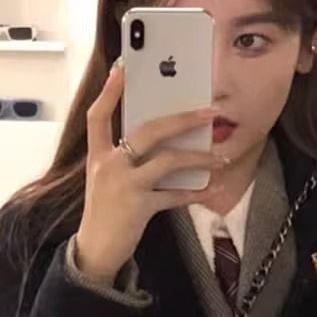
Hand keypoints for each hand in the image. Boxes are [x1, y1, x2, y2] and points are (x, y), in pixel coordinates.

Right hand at [76, 61, 226, 283]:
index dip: (109, 91)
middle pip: (148, 131)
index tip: (123, 66)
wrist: (95, 250)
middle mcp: (108, 166)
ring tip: (221, 157)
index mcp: (97, 156)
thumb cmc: (105, 212)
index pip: (98, 116)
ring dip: (199, 157)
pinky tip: (213, 189)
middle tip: (210, 112)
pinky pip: (174, 195)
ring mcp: (123, 186)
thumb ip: (124, 158)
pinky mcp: (138, 207)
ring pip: (167, 161)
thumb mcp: (106, 180)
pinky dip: (196, 193)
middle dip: (183, 119)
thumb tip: (162, 139)